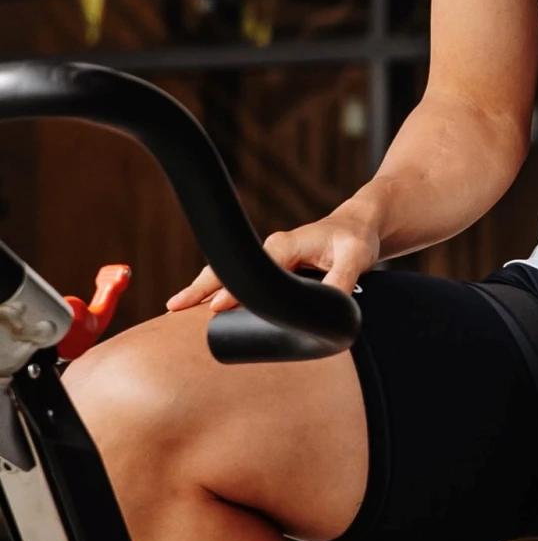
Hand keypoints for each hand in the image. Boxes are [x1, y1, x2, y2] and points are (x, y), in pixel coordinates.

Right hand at [165, 203, 380, 313]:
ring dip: (204, 289)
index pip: (257, 269)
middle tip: (174, 308)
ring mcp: (271, 257)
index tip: (216, 308)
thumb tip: (328, 313)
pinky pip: (241, 277)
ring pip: (231, 272)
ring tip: (176, 309)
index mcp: (289, 244)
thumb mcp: (356, 259)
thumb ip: (342, 283)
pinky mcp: (273, 266)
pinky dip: (218, 288)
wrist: (359, 227)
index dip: (237, 289)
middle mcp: (274, 248)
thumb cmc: (356, 240)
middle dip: (202, 287)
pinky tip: (202, 305)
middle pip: (232, 268)